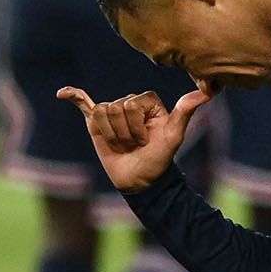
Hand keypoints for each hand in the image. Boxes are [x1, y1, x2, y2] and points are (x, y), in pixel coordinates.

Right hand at [57, 86, 210, 190]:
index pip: (132, 102)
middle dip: (124, 132)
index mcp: (148, 101)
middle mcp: (129, 102)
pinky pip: (82, 103)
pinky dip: (72, 96)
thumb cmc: (159, 158)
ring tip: (123, 144)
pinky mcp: (95, 121)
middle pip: (115, 108)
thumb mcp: (173, 136)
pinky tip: (63, 93)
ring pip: (100, 113)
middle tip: (134, 144)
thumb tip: (207, 92)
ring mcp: (111, 111)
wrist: (140, 179)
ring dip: (111, 135)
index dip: (138, 124)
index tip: (147, 138)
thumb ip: (185, 112)